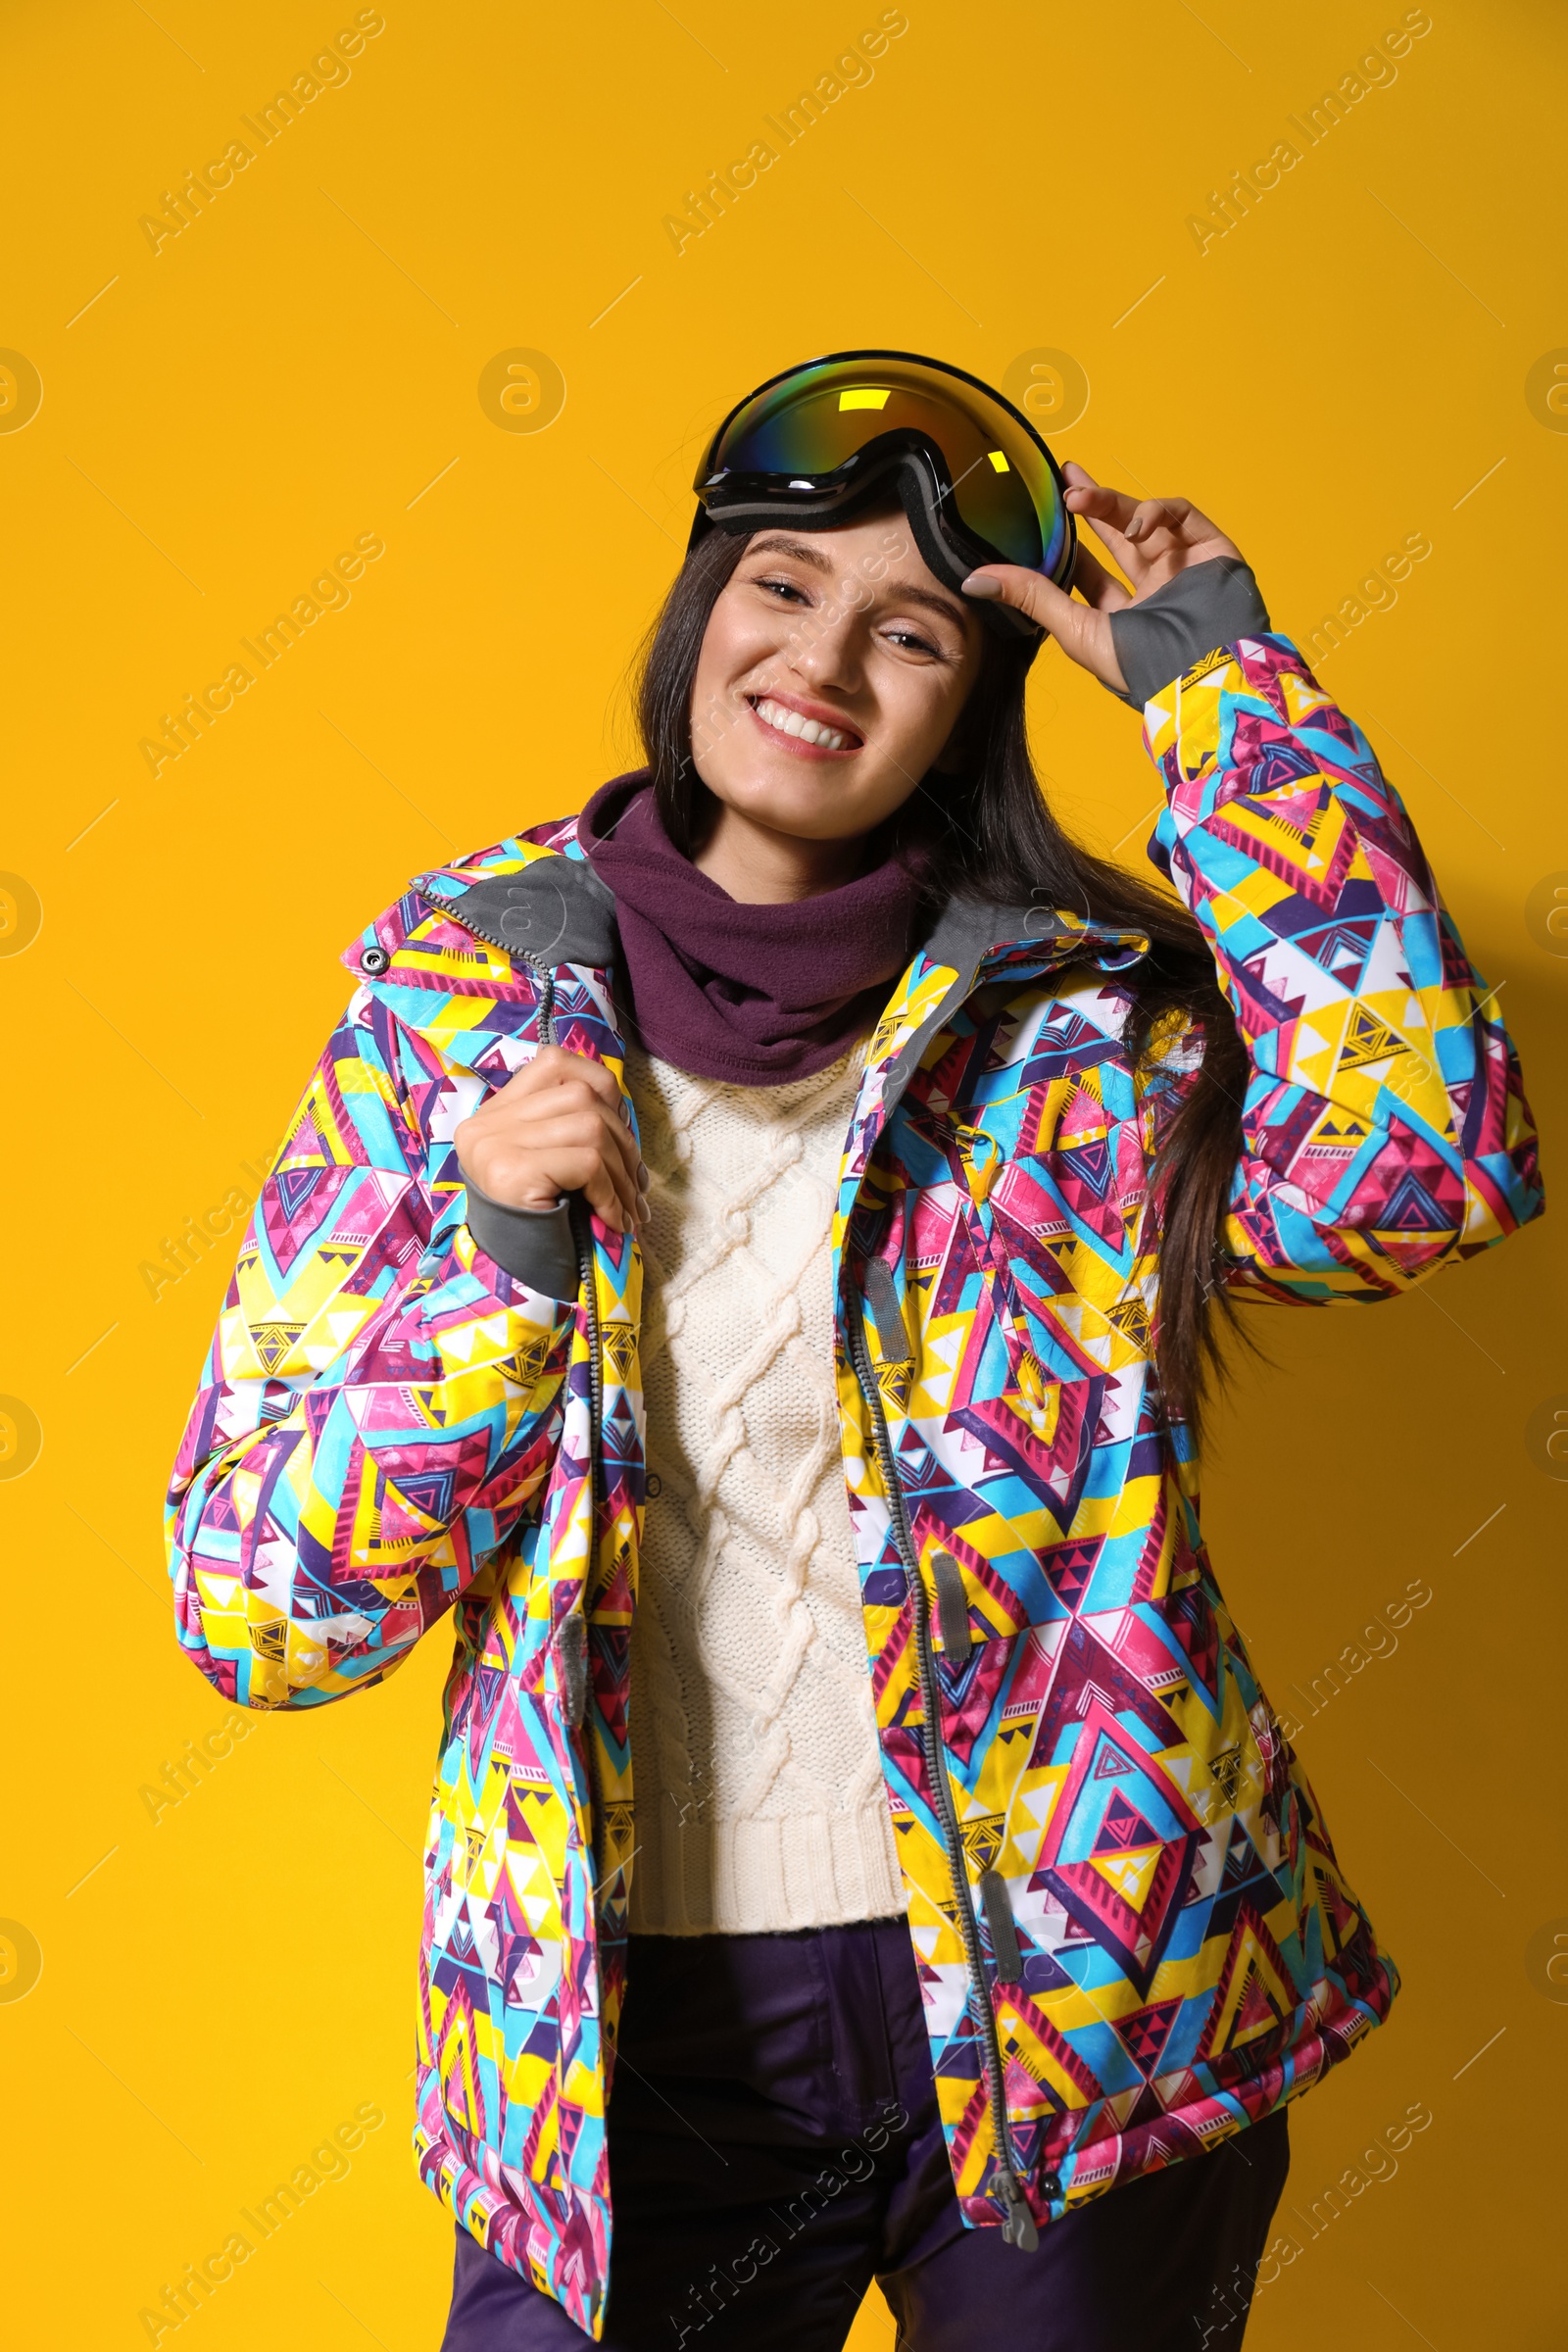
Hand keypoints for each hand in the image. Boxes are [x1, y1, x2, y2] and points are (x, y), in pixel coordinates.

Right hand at [454, 1045, 647, 1233]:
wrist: (511, 1284)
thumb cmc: (540, 1225)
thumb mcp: (551, 1166)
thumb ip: (570, 1128)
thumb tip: (624, 1112)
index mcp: (493, 1114)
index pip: (555, 1062)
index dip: (601, 1087)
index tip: (620, 1130)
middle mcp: (485, 1123)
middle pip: (581, 1094)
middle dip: (624, 1140)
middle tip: (638, 1185)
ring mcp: (494, 1145)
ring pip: (591, 1126)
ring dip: (623, 1171)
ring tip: (630, 1208)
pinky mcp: (512, 1172)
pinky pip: (588, 1162)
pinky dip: (612, 1193)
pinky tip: (614, 1220)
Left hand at [961, 461, 1245, 691]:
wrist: (1208, 675)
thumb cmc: (1142, 668)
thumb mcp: (1077, 630)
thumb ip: (1031, 598)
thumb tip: (973, 580)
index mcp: (1122, 616)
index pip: (1088, 571)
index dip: (1066, 543)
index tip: (1042, 516)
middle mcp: (1152, 590)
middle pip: (1116, 536)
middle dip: (1090, 504)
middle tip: (1063, 474)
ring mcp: (1183, 568)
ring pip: (1143, 521)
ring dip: (1111, 505)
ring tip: (1077, 498)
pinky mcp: (1211, 549)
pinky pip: (1180, 516)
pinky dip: (1155, 512)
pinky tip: (1133, 525)